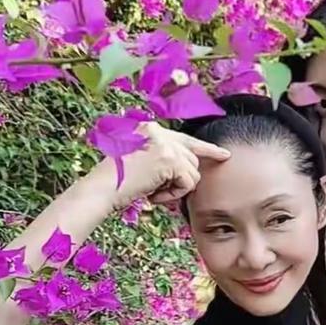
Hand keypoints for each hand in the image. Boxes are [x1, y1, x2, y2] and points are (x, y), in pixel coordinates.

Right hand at [88, 121, 229, 209]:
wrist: (101, 189)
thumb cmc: (116, 183)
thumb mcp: (139, 162)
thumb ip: (162, 158)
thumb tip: (191, 168)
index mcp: (150, 130)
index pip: (185, 139)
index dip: (206, 150)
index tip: (224, 155)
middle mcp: (158, 131)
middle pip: (192, 159)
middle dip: (181, 179)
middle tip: (157, 190)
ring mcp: (164, 144)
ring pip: (192, 172)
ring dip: (176, 188)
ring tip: (151, 190)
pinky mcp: (169, 159)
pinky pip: (189, 182)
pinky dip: (174, 194)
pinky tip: (154, 194)